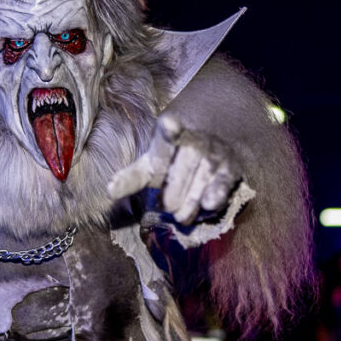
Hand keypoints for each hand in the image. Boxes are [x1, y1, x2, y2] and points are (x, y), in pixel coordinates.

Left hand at [107, 115, 240, 224]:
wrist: (213, 139)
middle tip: (167, 206)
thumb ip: (132, 177)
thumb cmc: (173, 156)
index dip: (169, 130)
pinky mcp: (231, 167)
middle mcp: (193, 140)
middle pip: (182, 169)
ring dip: (191, 201)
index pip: (167, 135)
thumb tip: (109, 191)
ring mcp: (214, 152)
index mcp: (168, 133)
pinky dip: (217, 192)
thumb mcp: (152, 161)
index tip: (170, 123)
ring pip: (202, 177)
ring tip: (180, 217)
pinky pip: (224, 182)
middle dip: (173, 193)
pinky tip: (208, 204)